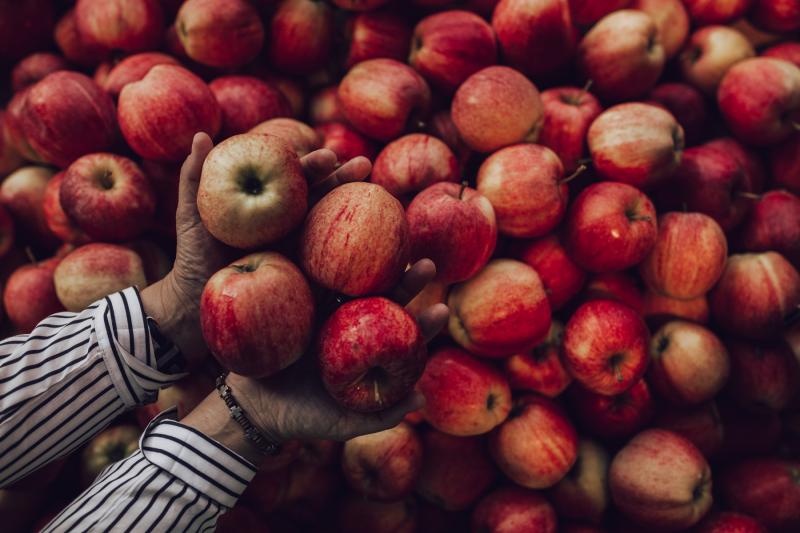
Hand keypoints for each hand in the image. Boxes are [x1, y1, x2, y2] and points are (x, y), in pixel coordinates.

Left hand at [140, 133, 372, 363]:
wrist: (195, 308)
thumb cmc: (194, 258)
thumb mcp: (192, 217)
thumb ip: (195, 179)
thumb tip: (202, 136)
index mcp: (273, 210)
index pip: (298, 182)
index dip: (313, 168)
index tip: (327, 155)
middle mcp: (295, 230)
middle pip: (327, 202)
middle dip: (348, 183)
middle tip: (364, 166)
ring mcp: (306, 258)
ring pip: (341, 234)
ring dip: (367, 220)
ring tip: (383, 199)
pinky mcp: (311, 288)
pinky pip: (343, 277)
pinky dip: (369, 267)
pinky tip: (396, 262)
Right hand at [227, 259, 448, 443]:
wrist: (257, 409)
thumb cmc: (306, 419)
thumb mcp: (345, 423)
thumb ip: (382, 416)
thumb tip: (422, 398)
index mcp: (369, 356)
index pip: (403, 338)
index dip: (423, 325)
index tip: (442, 310)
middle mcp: (353, 331)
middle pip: (385, 302)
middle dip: (408, 283)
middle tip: (428, 265)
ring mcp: (328, 315)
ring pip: (355, 286)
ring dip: (373, 265)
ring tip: (391, 246)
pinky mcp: (301, 306)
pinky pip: (315, 283)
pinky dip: (328, 265)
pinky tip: (343, 246)